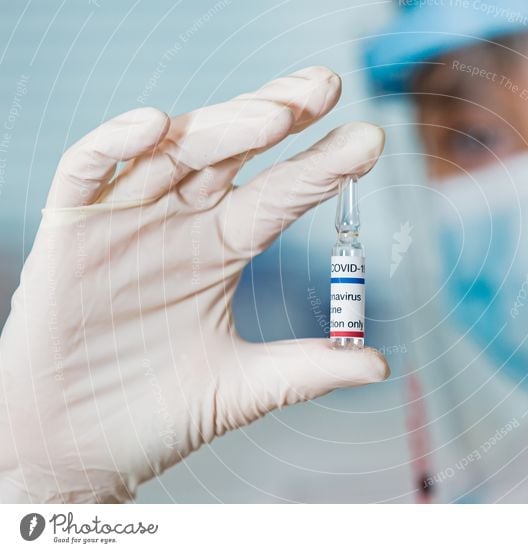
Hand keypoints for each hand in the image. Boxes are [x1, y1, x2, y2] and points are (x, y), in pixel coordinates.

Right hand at [0, 66, 388, 502]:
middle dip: (277, 115)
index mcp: (221, 247)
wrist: (79, 449)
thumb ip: (309, 368)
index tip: (369, 143)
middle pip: (232, 151)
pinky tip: (156, 125)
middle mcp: (179, 222)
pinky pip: (87, 173)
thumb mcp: (244, 387)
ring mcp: (125, 220)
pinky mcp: (70, 232)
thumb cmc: (157, 411)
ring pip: (173, 151)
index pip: (279, 194)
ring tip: (274, 115)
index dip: (321, 166)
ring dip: (221, 125)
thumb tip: (380, 362)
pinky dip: (113, 145)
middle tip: (326, 88)